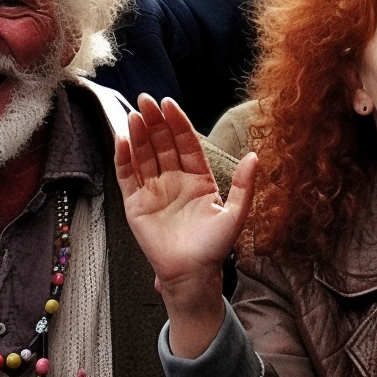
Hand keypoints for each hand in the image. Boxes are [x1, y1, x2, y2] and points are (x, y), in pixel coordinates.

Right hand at [115, 95, 256, 295]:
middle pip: (161, 144)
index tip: (169, 104)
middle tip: (146, 101)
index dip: (177, 123)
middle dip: (154, 121)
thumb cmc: (213, 249)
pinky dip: (122, 158)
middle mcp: (173, 180)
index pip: (185, 143)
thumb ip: (245, 186)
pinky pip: (126, 176)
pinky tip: (121, 139)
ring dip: (138, 134)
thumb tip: (255, 157)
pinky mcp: (135, 204)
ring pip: (143, 155)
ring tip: (133, 115)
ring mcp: (153, 190)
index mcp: (197, 179)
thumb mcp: (235, 216)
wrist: (192, 276)